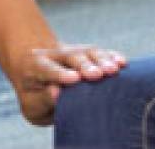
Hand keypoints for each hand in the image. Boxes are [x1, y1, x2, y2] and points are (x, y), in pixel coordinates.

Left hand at [7, 43, 126, 124]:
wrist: (36, 71)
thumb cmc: (35, 95)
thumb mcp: (32, 103)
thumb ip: (42, 99)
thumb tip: (56, 94)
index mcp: (35, 66)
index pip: (47, 68)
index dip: (60, 74)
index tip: (74, 79)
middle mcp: (55, 55)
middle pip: (71, 56)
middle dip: (85, 65)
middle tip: (97, 75)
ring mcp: (72, 51)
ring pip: (87, 52)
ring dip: (102, 60)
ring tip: (114, 70)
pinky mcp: (87, 53)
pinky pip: (99, 52)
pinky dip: (111, 56)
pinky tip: (122, 62)